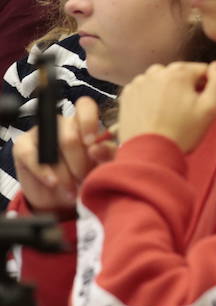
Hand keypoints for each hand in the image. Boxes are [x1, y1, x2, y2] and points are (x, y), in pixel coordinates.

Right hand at [13, 97, 114, 213]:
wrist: (60, 198)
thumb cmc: (84, 175)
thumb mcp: (101, 165)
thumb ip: (105, 154)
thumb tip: (97, 147)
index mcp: (83, 122)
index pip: (84, 107)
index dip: (88, 122)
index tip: (91, 143)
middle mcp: (61, 123)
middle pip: (70, 136)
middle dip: (79, 163)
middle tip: (83, 179)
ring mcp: (39, 132)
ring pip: (51, 147)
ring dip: (63, 172)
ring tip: (71, 188)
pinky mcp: (21, 146)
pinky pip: (30, 156)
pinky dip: (43, 172)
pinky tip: (53, 183)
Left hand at [116, 61, 215, 153]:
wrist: (149, 154)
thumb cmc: (182, 132)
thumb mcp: (212, 108)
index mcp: (179, 72)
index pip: (203, 71)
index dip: (207, 88)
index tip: (202, 106)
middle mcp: (157, 71)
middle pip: (182, 75)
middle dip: (186, 89)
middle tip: (186, 113)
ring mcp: (139, 83)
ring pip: (163, 81)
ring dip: (168, 92)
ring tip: (169, 114)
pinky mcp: (127, 95)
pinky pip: (146, 89)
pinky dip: (151, 98)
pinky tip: (154, 114)